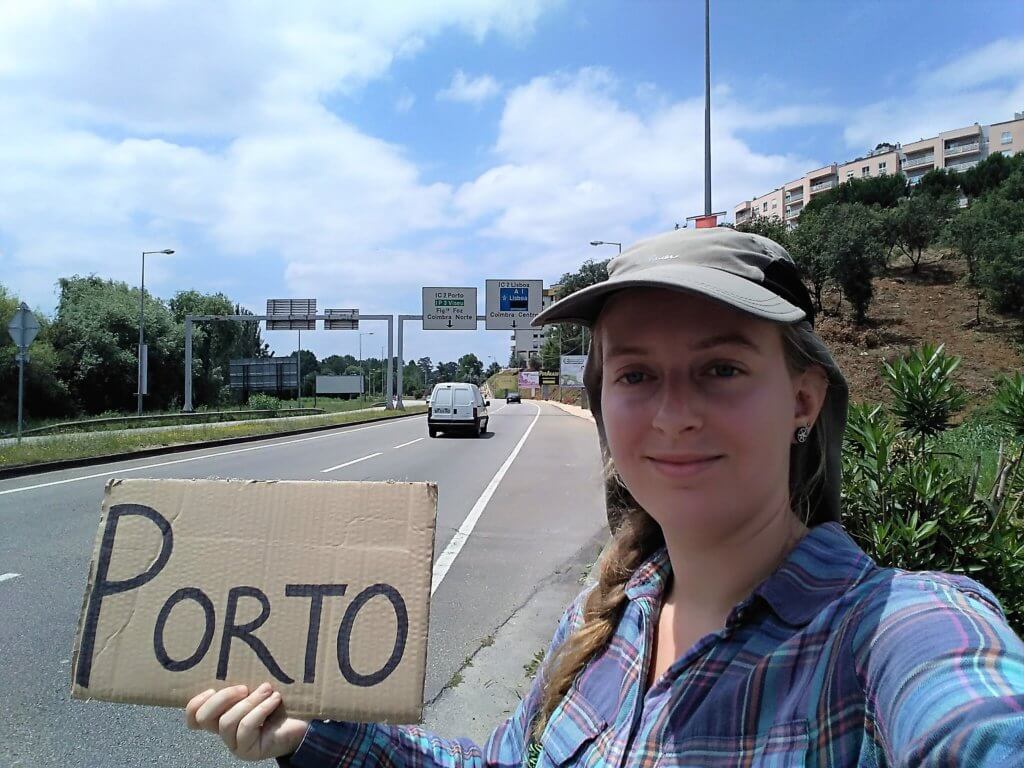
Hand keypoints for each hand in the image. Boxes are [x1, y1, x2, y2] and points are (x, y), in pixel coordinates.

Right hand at [185, 683, 309, 761]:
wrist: (305, 720)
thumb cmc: (280, 700)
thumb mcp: (259, 686)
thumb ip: (245, 680)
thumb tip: (239, 656)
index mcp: (222, 715)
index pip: (194, 717)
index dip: (194, 704)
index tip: (212, 687)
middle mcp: (225, 731)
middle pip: (204, 718)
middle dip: (222, 698)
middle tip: (244, 687)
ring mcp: (236, 744)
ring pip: (227, 722)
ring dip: (248, 702)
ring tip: (267, 690)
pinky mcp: (250, 750)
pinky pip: (246, 728)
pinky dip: (260, 710)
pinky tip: (274, 700)